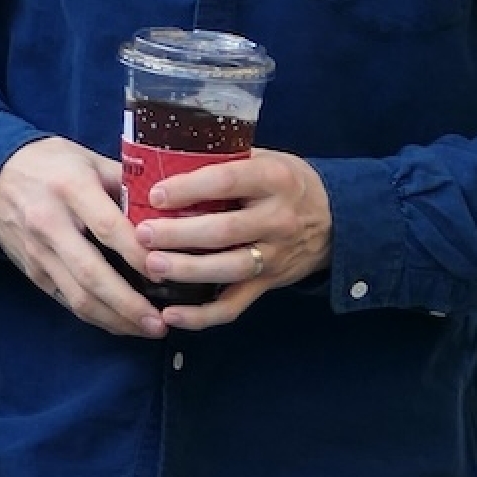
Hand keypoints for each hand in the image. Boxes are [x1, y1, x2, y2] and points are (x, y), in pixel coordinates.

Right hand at [0, 138, 168, 338]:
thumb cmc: (50, 163)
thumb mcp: (88, 158)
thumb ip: (126, 183)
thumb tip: (168, 210)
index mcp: (71, 188)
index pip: (109, 228)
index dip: (140, 255)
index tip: (168, 272)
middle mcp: (51, 224)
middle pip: (92, 274)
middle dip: (129, 304)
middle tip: (160, 323)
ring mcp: (38, 252)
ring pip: (77, 297)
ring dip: (115, 319)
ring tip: (147, 329)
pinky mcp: (32, 271)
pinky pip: (66, 301)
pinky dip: (96, 316)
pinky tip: (121, 322)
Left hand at [133, 149, 332, 329]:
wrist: (334, 220)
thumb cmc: (285, 184)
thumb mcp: (265, 159)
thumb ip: (225, 162)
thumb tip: (164, 162)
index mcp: (274, 179)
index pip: (227, 181)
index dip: (189, 189)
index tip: (156, 194)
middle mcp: (278, 219)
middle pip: (224, 231)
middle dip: (179, 234)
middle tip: (142, 235)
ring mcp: (274, 255)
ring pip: (228, 270)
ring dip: (187, 271)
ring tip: (152, 267)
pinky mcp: (268, 284)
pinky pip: (234, 305)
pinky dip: (201, 316)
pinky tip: (171, 315)